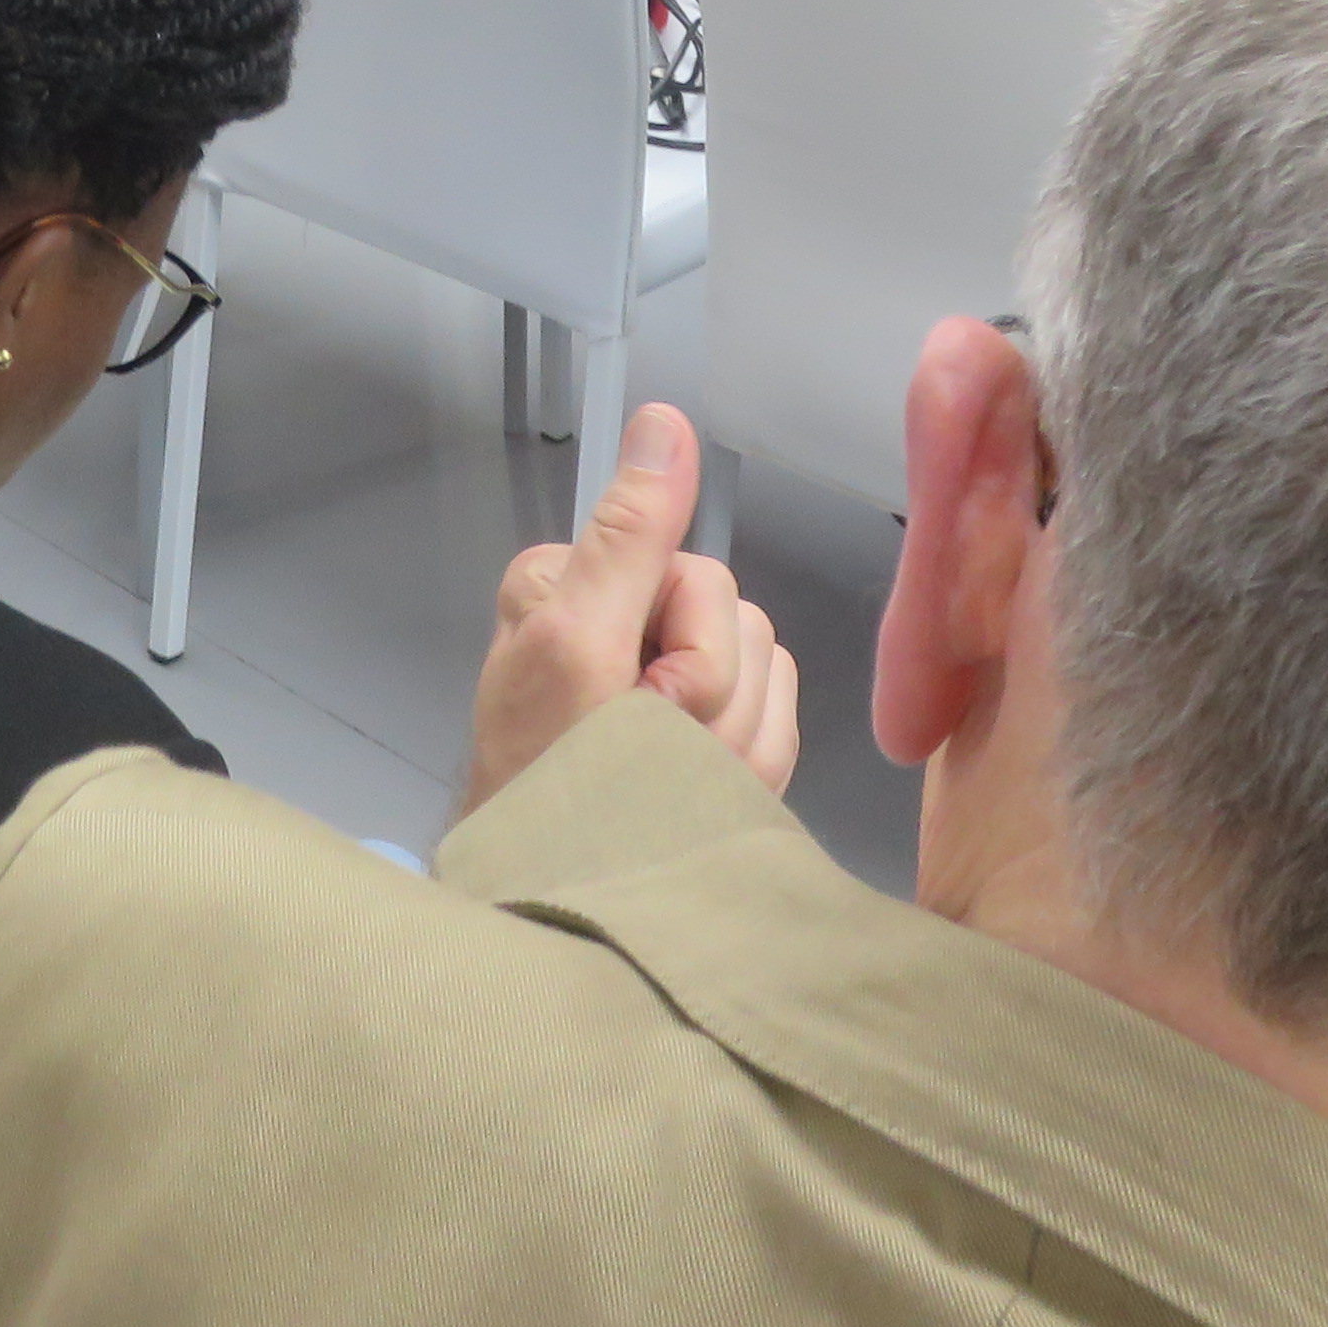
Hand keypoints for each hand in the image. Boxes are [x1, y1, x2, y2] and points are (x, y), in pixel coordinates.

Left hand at [462, 405, 798, 812]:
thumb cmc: (547, 778)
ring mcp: (672, 680)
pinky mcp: (712, 738)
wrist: (556, 908)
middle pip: (739, 625)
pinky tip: (692, 801)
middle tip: (647, 756)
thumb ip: (631, 535)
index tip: (635, 697)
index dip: (686, 650)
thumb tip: (665, 418)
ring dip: (726, 748)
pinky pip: (779, 730)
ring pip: (766, 678)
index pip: (697, 575)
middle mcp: (627, 617)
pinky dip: (744, 776)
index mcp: (582, 581)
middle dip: (709, 706)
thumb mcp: (576, 644)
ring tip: (662, 787)